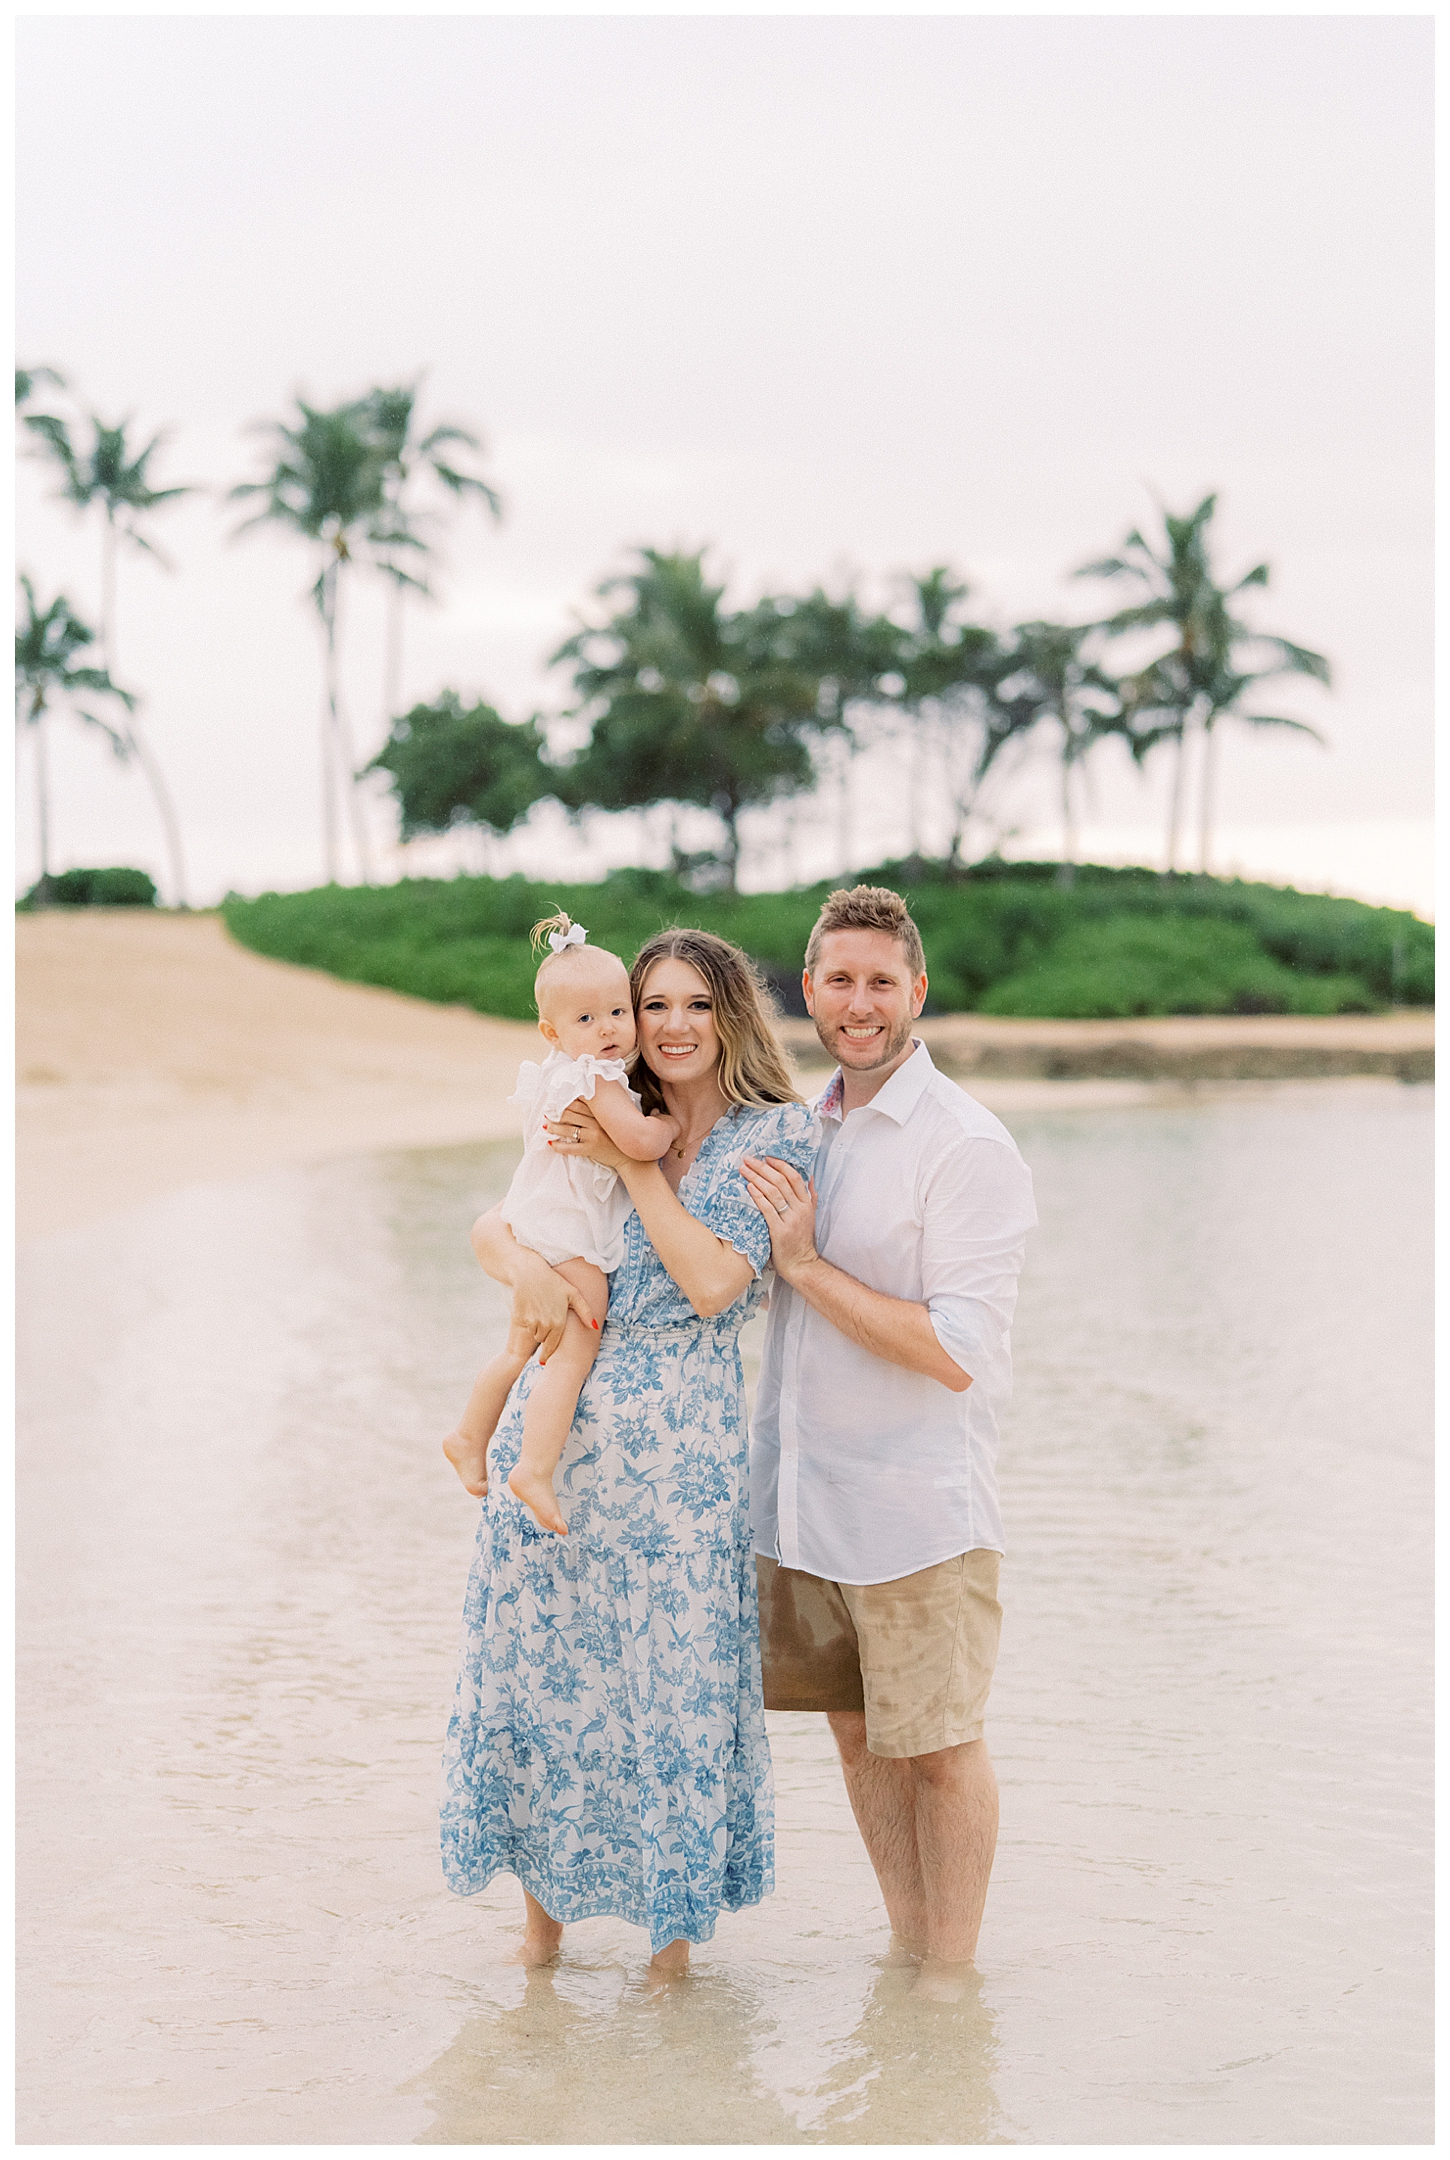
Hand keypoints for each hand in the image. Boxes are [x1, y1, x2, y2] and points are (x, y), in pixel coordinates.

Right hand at [508, 1248, 596, 1363]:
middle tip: (547, 1324)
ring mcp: (532, 1322)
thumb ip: (585, 1312)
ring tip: (540, 1315)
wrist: (528, 1273)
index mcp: (558, 1322)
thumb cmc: (553, 1282)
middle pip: (543, 1340)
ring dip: (537, 1330)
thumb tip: (594, 1327)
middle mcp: (545, 1325)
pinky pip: (525, 1328)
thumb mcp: (573, 1294)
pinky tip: (531, 1312)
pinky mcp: (520, 1318)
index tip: (544, 1360)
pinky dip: (528, 1324)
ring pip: (534, 1335)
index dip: (548, 1354)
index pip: (553, 1346)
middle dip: (545, 1336)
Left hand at [545, 1097, 628, 1171]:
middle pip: (570, 1114)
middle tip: (547, 1114)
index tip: (556, 1103)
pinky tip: (551, 1143)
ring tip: (546, 1127)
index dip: (565, 1103)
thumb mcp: (613, 1120)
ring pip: (568, 1130)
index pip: (579, 1103)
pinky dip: (558, 1146)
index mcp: (601, 1113)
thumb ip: (602, 1111)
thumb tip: (586, 1101)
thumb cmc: (619, 1137)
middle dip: (556, 1114)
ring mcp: (593, 1136)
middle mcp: (596, 1122)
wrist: (630, 1157)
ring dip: (554, 1128)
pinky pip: (570, 1148)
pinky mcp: (591, 1149)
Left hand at [741, 1155, 818, 1282]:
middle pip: (781, 1181)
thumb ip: (811, 1196)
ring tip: (744, 1170)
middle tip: (748, 1159)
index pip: (794, 1177)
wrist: (801, 1264)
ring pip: (773, 1192)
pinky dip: (758, 1196)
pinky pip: (768, 1209)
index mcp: (806, 1204)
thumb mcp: (810, 1216)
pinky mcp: (779, 1231)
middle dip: (763, 1168)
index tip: (766, 1157)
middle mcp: (800, 1209)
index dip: (780, 1165)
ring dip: (757, 1178)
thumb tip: (810, 1177)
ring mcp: (790, 1220)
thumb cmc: (801, 1240)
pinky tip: (749, 1187)